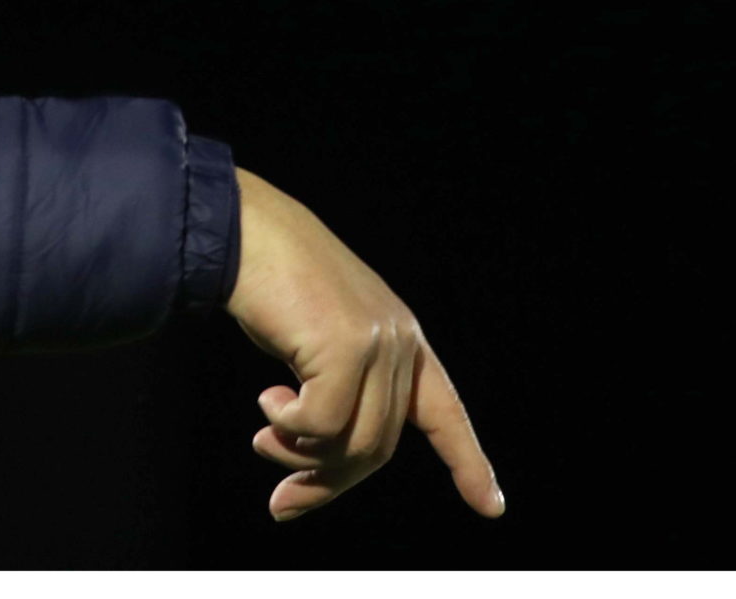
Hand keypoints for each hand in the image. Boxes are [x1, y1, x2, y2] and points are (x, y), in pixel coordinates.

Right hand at [225, 166, 504, 522]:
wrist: (244, 229)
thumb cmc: (267, 281)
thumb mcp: (312, 344)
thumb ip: (330, 393)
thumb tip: (305, 478)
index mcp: (401, 338)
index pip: (444, 412)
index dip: (468, 462)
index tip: (491, 506)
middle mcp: (399, 342)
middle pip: (377, 445)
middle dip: (327, 482)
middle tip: (282, 503)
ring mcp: (377, 344)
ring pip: (352, 443)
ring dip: (300, 457)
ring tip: (265, 438)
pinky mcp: (346, 346)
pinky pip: (321, 425)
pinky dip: (290, 429)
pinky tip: (267, 403)